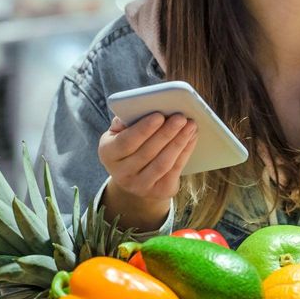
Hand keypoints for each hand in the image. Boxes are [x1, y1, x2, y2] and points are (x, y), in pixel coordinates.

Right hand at [98, 112, 197, 229]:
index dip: (143, 129)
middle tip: (181, 117)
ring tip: (190, 125)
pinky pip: (175, 170)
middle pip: (147, 152)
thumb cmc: (129, 145)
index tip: (159, 115)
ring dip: (179, 142)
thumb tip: (143, 107)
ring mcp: (140, 185)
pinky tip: (192, 137)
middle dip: (166, 133)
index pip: (126, 142)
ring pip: (163, 162)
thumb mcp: (119, 132)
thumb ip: (126, 120)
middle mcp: (121, 173)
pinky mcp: (159, 191)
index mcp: (108, 153)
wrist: (134, 177)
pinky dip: (185, 151)